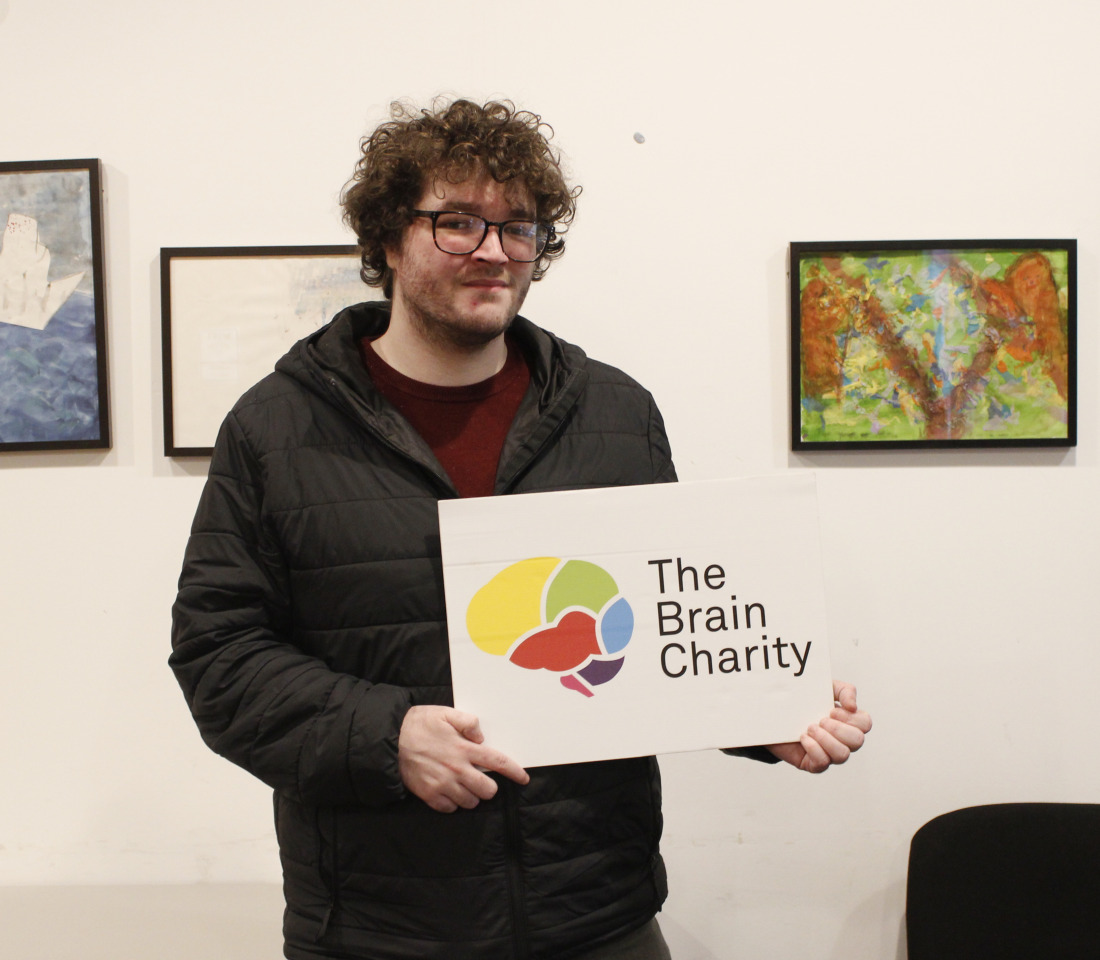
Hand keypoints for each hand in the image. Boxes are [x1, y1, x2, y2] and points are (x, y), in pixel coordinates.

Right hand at [398, 705, 528, 812]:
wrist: (390, 740)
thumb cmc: (419, 724)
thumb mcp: (446, 713)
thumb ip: (468, 722)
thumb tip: (481, 737)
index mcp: (464, 749)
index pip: (497, 762)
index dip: (514, 772)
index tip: (524, 778)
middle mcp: (456, 769)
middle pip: (487, 790)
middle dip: (489, 786)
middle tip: (480, 779)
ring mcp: (443, 785)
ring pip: (471, 802)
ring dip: (471, 796)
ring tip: (463, 784)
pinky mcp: (429, 795)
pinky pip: (450, 809)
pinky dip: (453, 803)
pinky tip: (448, 791)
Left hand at [764, 680, 871, 772]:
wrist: (775, 713)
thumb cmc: (804, 701)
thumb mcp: (824, 688)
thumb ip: (844, 690)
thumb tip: (853, 706)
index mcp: (848, 721)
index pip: (865, 723)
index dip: (851, 718)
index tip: (831, 710)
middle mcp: (843, 740)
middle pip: (858, 741)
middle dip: (838, 729)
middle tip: (820, 719)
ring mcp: (830, 753)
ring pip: (842, 755)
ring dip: (826, 739)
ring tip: (809, 727)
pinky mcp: (813, 764)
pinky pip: (822, 763)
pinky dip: (813, 748)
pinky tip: (802, 737)